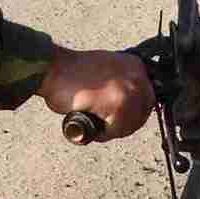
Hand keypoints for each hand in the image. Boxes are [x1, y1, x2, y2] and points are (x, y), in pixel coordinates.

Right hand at [40, 47, 154, 139]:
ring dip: (112, 130)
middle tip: (105, 127)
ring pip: (130, 124)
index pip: (147, 98)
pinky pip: (117, 129)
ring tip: (93, 122)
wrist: (53, 69)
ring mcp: (129, 88)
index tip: (119, 121)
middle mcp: (137, 75)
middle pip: (142, 113)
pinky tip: (90, 121)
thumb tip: (128, 108)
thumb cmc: (71, 74)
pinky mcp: (119, 102)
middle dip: (125, 124)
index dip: (133, 114)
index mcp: (134, 65)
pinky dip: (103, 133)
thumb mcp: (104, 71)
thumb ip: (120, 84)